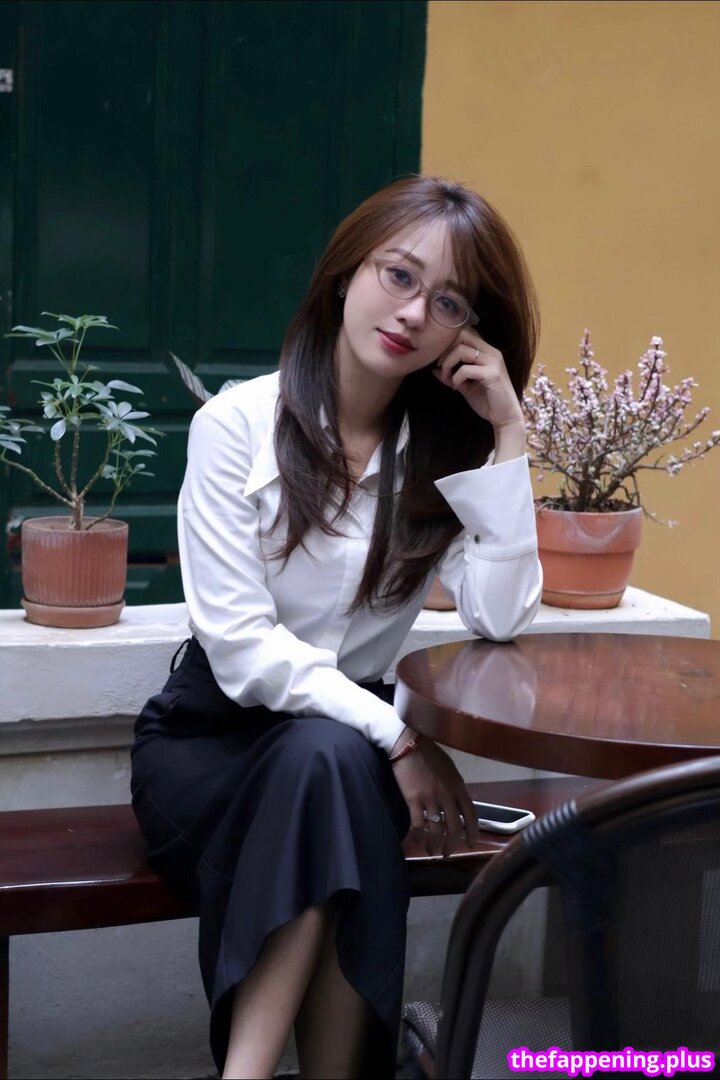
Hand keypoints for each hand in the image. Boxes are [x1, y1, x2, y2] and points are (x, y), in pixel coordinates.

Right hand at [390, 733, 478, 856]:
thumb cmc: (428, 753)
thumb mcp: (449, 769)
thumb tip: (456, 802)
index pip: (471, 814)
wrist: (408, 743)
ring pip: (437, 830)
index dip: (472, 832)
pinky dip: (419, 837)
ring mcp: (431, 797)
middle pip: (455, 827)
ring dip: (435, 845)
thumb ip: (454, 786)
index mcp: (458, 786)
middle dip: (452, 844)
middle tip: (447, 853)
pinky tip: (417, 841)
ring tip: (431, 851)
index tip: (470, 843)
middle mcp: (447, 794)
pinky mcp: (414, 799)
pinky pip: (418, 825)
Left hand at [433, 329, 524, 434]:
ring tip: (448, 378)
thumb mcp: (465, 386)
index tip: (442, 362)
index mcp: (487, 352)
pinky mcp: (492, 374)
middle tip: (442, 367)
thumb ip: (452, 376)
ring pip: (461, 350)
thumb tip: (435, 370)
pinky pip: (466, 369)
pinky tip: (457, 387)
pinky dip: (456, 378)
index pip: (465, 334)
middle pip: (462, 336)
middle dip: (447, 351)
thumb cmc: (488, 402)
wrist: (505, 417)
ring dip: (448, 364)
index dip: (449, 344)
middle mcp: (492, 352)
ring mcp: (493, 362)